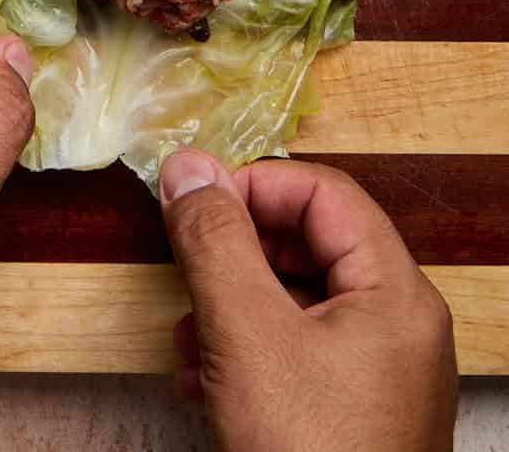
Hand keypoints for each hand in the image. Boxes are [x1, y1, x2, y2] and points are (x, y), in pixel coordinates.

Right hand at [159, 150, 457, 451]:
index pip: (324, 192)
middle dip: (235, 256)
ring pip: (295, 303)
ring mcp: (380, 377)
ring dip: (229, 309)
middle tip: (183, 274)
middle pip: (309, 245)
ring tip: (187, 345)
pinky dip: (246, 354)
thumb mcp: (245, 334)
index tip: (192, 205)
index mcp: (396, 294)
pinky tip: (203, 385)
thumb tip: (187, 165)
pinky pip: (297, 354)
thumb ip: (214, 240)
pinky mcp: (355, 418)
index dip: (253, 186)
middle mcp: (400, 328)